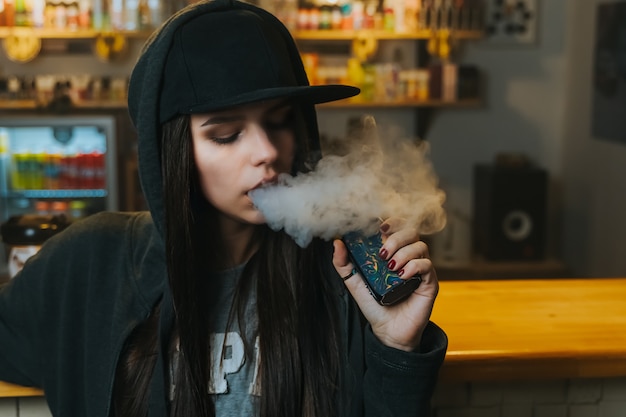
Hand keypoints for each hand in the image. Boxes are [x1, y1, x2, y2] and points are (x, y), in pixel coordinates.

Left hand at [332, 218, 438, 351]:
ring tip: (391, 268)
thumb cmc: (375, 307)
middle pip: (412, 232)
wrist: (388, 332)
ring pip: (421, 246)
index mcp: (393, 254)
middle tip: (383, 253)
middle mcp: (409, 258)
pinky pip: (427, 265)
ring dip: (404, 253)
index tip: (380, 228)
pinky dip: (413, 266)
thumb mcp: (355, 283)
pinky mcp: (429, 283)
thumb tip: (337, 242)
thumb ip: (344, 264)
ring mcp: (420, 270)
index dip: (392, 222)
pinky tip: (401, 276)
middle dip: (396, 238)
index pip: (398, 228)